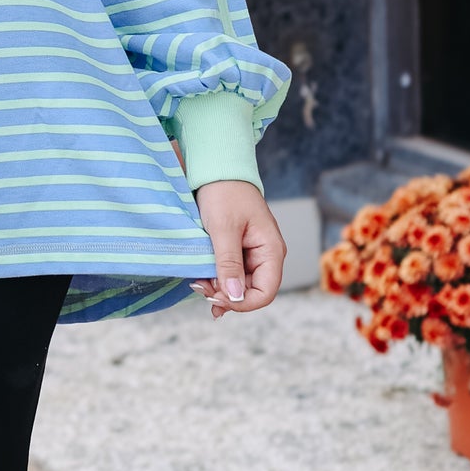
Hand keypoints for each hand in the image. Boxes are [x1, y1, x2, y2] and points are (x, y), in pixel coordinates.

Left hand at [189, 179, 285, 318]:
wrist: (218, 168)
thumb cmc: (224, 192)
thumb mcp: (223, 228)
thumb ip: (229, 262)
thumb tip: (234, 296)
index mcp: (271, 250)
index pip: (265, 293)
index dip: (242, 302)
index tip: (216, 298)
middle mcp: (266, 255)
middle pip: (251, 291)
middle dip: (227, 296)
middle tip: (200, 288)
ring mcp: (252, 253)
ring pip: (239, 284)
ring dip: (219, 289)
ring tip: (198, 283)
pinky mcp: (239, 250)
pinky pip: (231, 273)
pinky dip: (217, 279)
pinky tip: (202, 280)